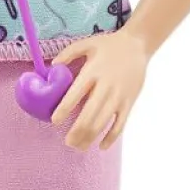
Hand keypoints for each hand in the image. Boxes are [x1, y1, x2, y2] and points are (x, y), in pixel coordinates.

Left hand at [47, 28, 146, 151]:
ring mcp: (119, 96)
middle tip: (67, 141)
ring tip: (78, 146)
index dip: (64, 109)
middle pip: (89, 115)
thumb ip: (68, 53)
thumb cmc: (108, 46)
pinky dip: (111, 137)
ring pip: (103, 123)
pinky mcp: (129, 103)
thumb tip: (51, 67)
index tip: (55, 121)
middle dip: (76, 131)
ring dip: (90, 137)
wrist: (137, 46)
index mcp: (93, 72)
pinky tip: (101, 146)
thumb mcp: (86, 43)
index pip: (75, 94)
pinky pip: (120, 125)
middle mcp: (106, 87)